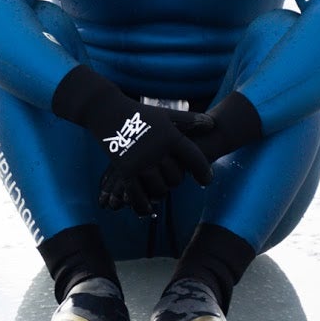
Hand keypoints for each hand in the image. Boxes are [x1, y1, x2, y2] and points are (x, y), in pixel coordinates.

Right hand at [99, 109, 214, 213]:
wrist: (107, 111)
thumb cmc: (140, 113)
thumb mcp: (166, 115)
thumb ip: (190, 120)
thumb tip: (212, 125)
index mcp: (171, 137)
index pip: (195, 160)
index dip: (204, 173)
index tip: (206, 181)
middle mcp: (158, 152)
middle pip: (176, 178)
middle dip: (177, 180)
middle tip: (175, 178)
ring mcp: (141, 163)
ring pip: (160, 189)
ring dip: (161, 192)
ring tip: (161, 189)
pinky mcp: (125, 171)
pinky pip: (137, 196)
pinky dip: (143, 206)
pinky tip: (149, 208)